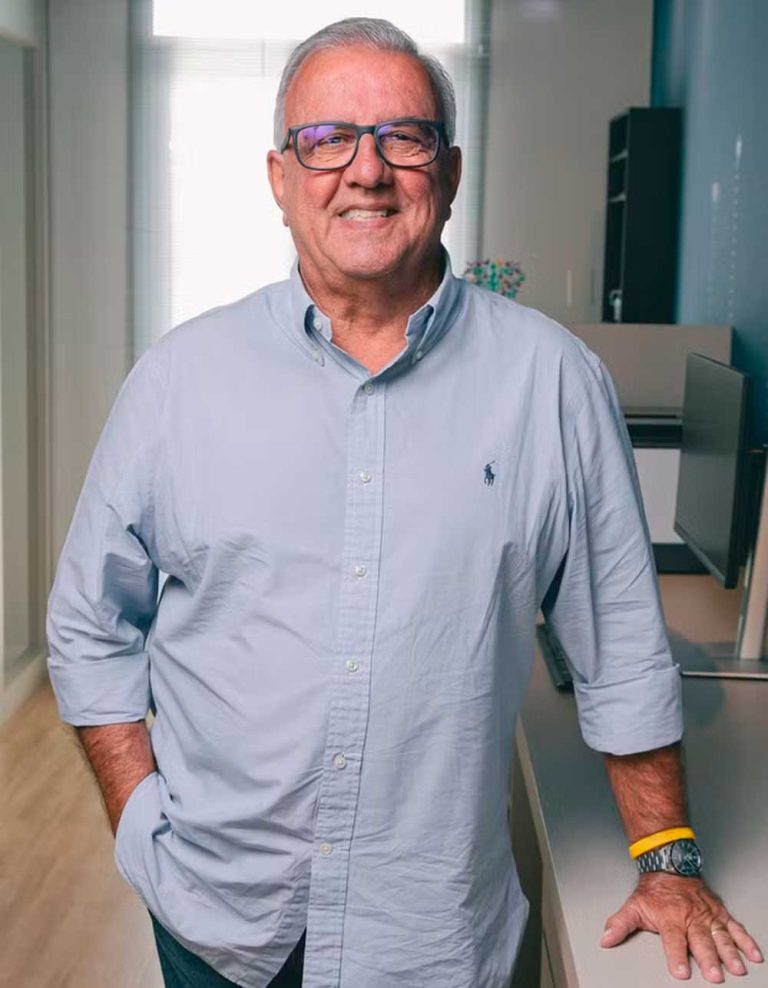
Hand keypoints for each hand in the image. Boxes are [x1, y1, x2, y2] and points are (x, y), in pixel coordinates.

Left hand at [600, 873, 762, 982]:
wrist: (668, 863)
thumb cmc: (653, 890)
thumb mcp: (633, 906)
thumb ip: (620, 924)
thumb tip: (605, 939)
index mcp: (670, 918)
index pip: (673, 940)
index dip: (676, 956)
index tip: (681, 973)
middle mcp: (690, 917)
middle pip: (700, 941)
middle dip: (708, 959)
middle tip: (714, 975)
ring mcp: (707, 915)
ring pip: (720, 935)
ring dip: (729, 953)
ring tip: (737, 968)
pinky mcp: (719, 912)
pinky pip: (734, 927)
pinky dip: (746, 941)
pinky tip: (754, 954)